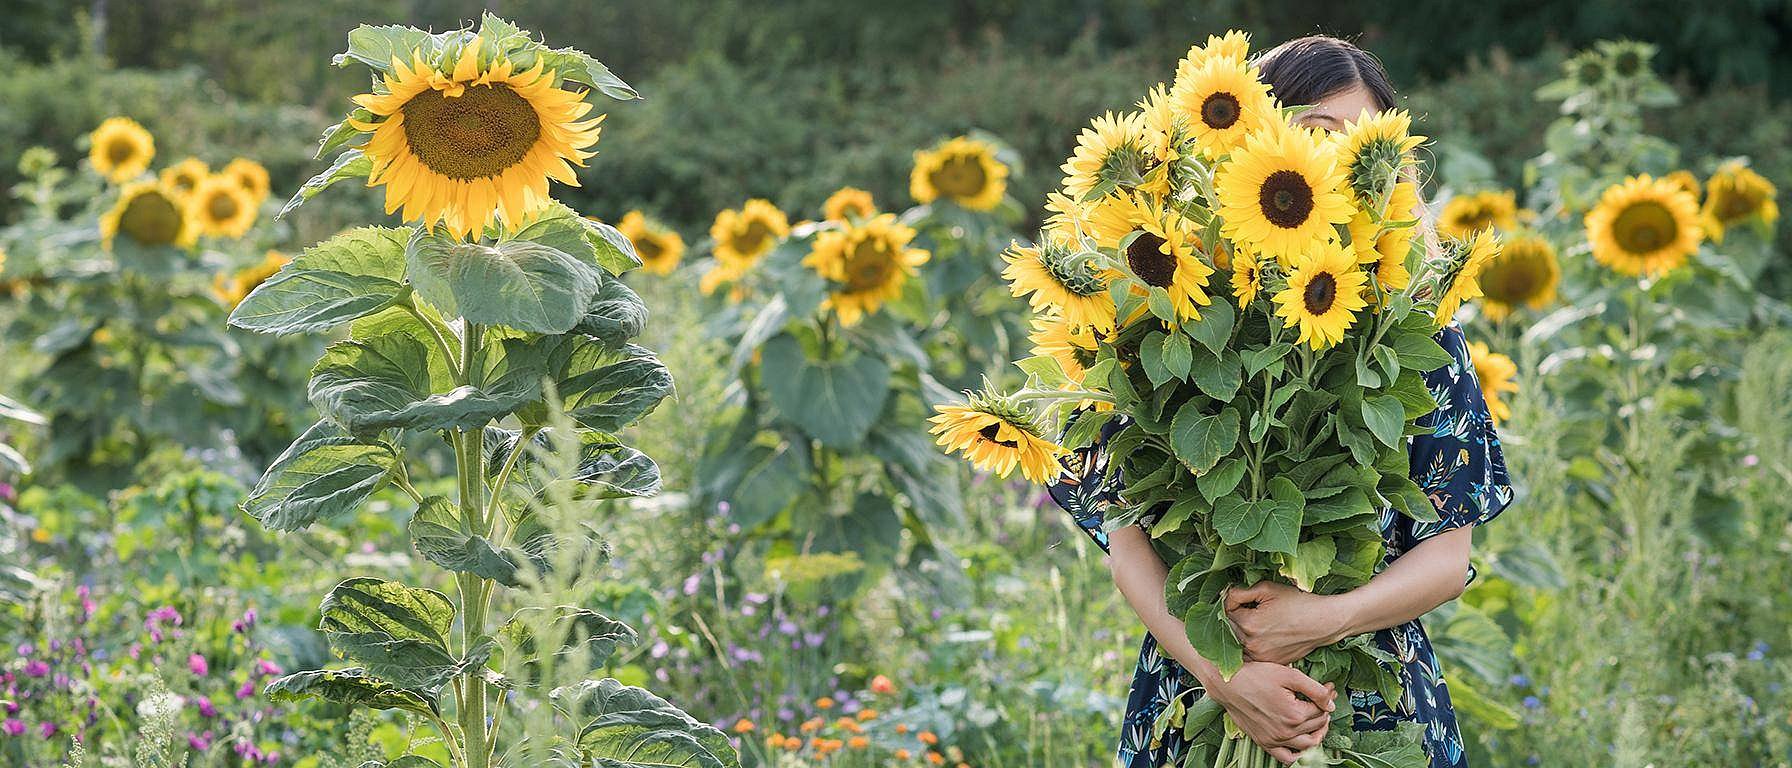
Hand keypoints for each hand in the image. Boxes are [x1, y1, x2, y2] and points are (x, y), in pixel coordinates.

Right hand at [1205, 661, 1334, 762]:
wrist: (1228, 683)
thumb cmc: (1256, 675)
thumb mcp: (1289, 675)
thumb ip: (1314, 690)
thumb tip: (1330, 703)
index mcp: (1294, 715)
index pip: (1322, 710)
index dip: (1327, 697)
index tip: (1329, 687)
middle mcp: (1285, 732)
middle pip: (1316, 726)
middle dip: (1324, 711)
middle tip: (1324, 699)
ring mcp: (1274, 740)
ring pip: (1308, 745)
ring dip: (1317, 733)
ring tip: (1317, 720)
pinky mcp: (1264, 742)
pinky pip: (1287, 758)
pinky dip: (1298, 754)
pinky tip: (1301, 741)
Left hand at [1225, 581, 1347, 664]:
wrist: (1323, 622)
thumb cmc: (1298, 602)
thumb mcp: (1267, 589)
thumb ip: (1240, 592)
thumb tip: (1224, 595)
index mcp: (1249, 624)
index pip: (1226, 612)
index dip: (1232, 603)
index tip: (1242, 598)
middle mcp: (1252, 644)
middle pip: (1230, 630)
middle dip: (1235, 618)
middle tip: (1249, 609)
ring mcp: (1261, 657)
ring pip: (1239, 644)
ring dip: (1241, 633)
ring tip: (1258, 622)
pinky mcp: (1270, 663)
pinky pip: (1252, 654)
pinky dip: (1253, 645)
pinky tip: (1264, 635)